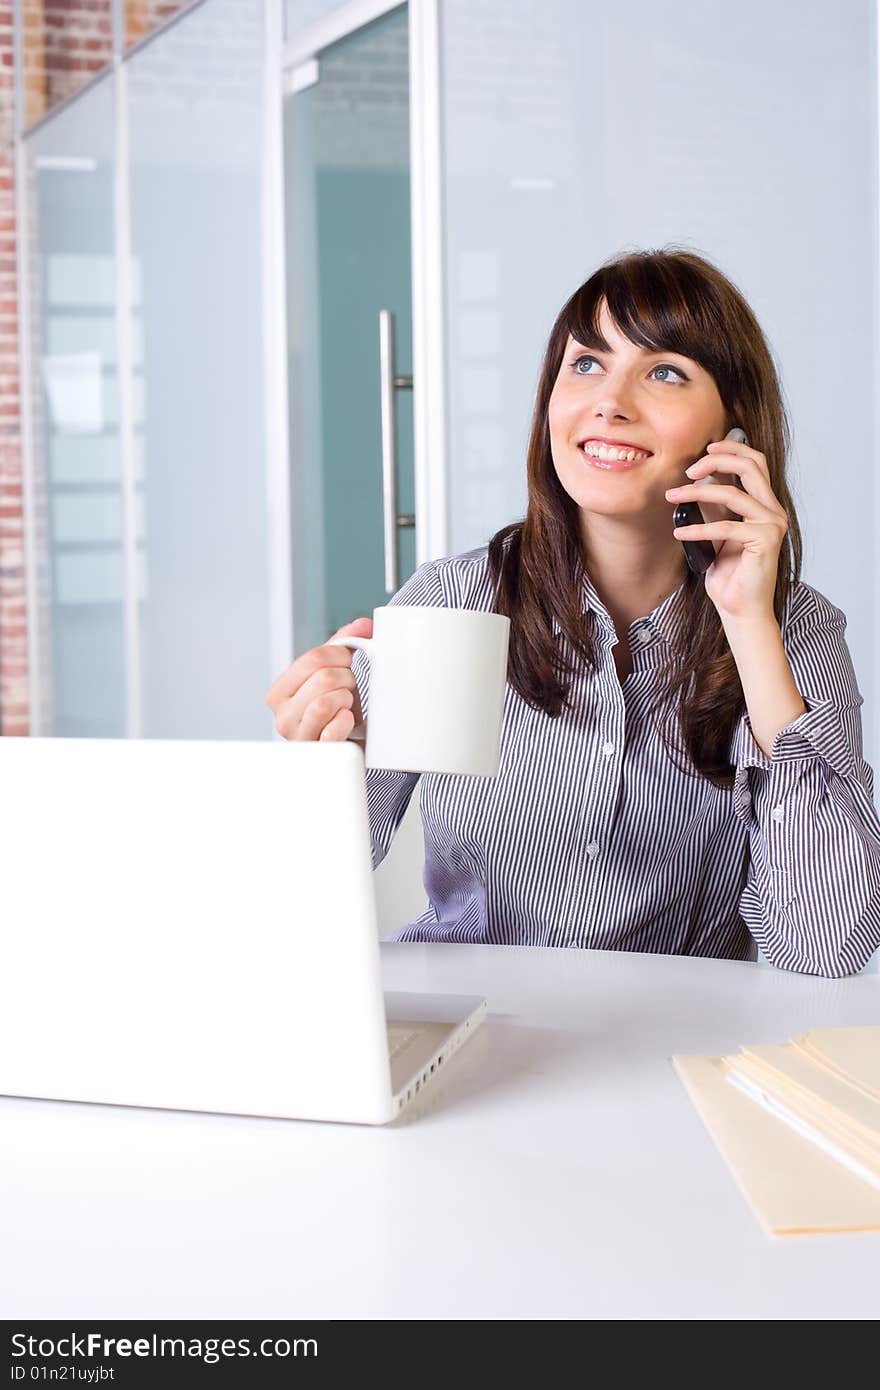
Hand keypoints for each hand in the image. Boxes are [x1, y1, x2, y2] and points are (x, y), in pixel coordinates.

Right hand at [265, 617, 372, 740]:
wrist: (343, 749)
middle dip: (347, 679)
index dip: (341, 656)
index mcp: (280, 692)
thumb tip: (362, 625)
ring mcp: (298, 737)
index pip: (314, 657)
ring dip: (347, 701)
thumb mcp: (333, 675)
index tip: (348, 665)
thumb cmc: (334, 713)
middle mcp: (282, 716)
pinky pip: (333, 730)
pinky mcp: (316, 753)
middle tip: (349, 690)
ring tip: (346, 706)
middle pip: (324, 677)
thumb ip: (343, 645)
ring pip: (326, 702)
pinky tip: (347, 721)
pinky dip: (346, 722)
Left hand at [664, 438, 788, 622]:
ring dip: (697, 492)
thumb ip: (715, 508)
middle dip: (717, 460)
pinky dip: (698, 528)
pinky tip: (679, 533)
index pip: (754, 463)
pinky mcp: (765, 540)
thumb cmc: (730, 576)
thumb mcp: (717, 534)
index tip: (705, 447)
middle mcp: (774, 510)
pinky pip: (725, 527)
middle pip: (750, 466)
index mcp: (765, 505)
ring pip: (733, 493)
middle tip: (688, 470)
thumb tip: (696, 482)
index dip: (732, 448)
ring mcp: (773, 524)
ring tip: (673, 497)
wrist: (741, 610)